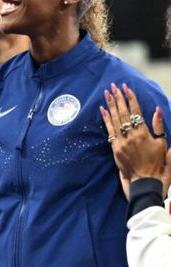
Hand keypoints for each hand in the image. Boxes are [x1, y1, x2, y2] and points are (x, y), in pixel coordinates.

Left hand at [102, 83, 168, 197]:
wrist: (144, 180)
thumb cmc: (156, 162)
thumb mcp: (162, 144)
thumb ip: (158, 126)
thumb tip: (156, 110)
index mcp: (144, 134)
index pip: (136, 112)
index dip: (131, 98)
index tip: (126, 88)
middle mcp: (131, 136)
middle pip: (123, 113)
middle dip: (118, 98)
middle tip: (114, 86)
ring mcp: (121, 142)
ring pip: (115, 120)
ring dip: (110, 105)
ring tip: (107, 93)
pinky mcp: (114, 148)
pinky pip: (109, 130)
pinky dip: (106, 119)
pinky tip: (103, 109)